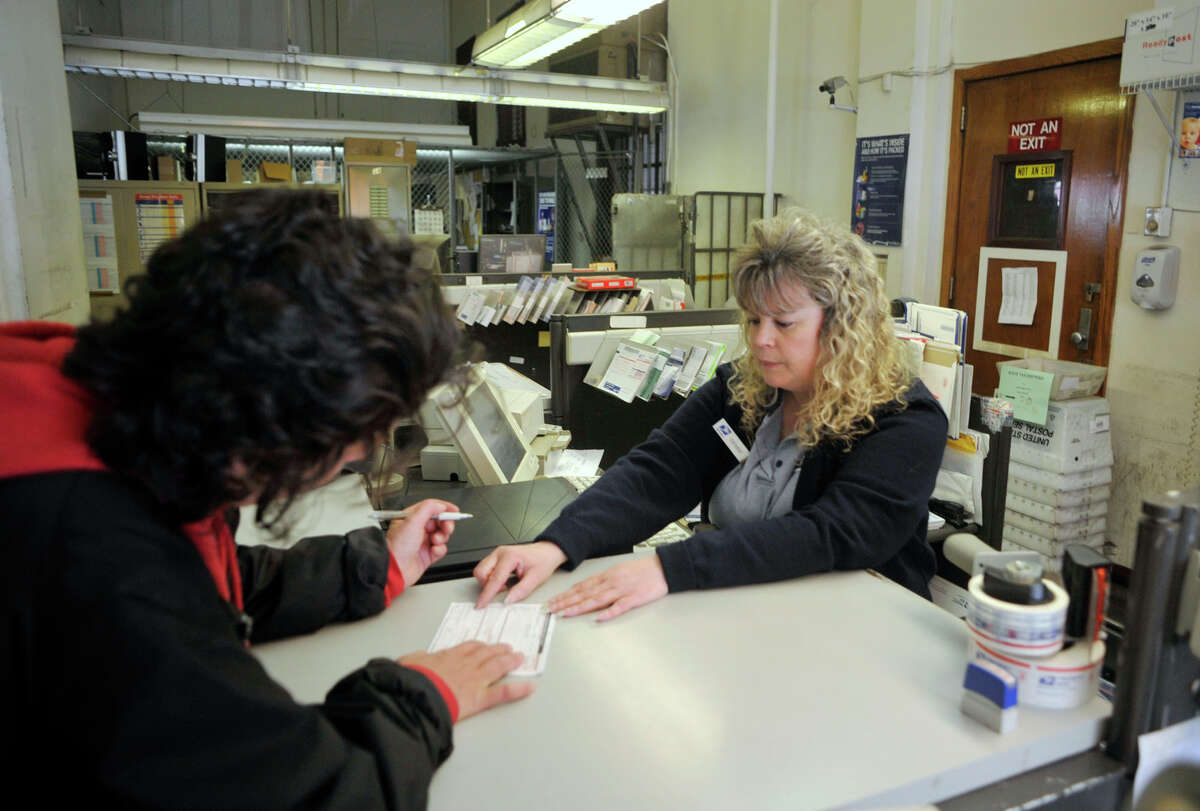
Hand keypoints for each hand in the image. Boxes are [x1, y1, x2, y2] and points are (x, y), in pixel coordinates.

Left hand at [386, 498, 458, 586]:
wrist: (395, 570)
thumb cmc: (397, 547)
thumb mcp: (412, 521)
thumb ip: (428, 509)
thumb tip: (440, 505)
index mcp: (411, 518)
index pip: (431, 507)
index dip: (444, 508)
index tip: (454, 510)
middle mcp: (417, 529)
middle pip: (439, 521)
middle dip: (445, 524)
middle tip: (447, 527)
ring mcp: (423, 542)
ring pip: (442, 534)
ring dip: (442, 537)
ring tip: (435, 541)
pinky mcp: (428, 555)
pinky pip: (441, 548)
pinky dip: (440, 549)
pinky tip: (434, 550)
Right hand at [400, 642, 533, 720]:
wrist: (416, 694)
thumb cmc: (411, 679)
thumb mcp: (409, 662)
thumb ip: (419, 659)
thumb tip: (419, 658)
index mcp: (449, 657)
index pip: (469, 648)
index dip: (479, 646)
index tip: (484, 645)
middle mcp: (466, 665)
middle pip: (487, 654)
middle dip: (499, 650)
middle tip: (508, 648)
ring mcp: (476, 680)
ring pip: (498, 666)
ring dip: (510, 661)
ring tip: (519, 658)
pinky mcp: (481, 698)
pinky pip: (503, 692)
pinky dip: (518, 690)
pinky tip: (530, 688)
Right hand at [473, 542, 566, 607]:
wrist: (547, 551)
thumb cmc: (543, 561)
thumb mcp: (536, 578)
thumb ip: (521, 590)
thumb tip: (508, 600)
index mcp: (510, 556)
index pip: (494, 579)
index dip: (487, 594)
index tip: (481, 604)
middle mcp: (500, 553)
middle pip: (481, 572)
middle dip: (487, 585)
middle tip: (503, 590)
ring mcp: (497, 554)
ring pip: (481, 570)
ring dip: (488, 582)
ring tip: (504, 585)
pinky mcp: (496, 557)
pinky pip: (485, 569)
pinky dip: (490, 578)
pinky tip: (502, 580)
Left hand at [547, 555, 667, 620]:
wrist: (662, 568)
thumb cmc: (641, 570)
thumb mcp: (619, 570)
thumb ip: (604, 580)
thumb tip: (587, 589)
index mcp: (607, 575)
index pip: (581, 586)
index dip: (565, 595)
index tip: (553, 601)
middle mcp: (611, 582)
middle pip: (585, 593)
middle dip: (566, 602)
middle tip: (551, 609)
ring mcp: (622, 590)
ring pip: (597, 600)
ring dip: (579, 607)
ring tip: (565, 614)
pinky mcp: (635, 599)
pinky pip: (620, 607)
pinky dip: (609, 613)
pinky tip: (598, 618)